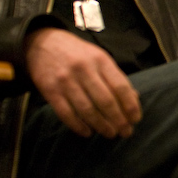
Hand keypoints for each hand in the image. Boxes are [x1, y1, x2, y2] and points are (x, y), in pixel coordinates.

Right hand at [24, 28, 141, 137]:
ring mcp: (66, 81)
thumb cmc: (78, 54)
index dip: (130, 105)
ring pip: (87, 110)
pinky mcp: (50, 91)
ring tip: (110, 134)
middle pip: (106, 101)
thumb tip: (133, 100)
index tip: (135, 119)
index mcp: (101, 60)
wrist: (42, 44)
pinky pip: (66, 113)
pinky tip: (87, 132)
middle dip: (118, 120)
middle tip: (126, 132)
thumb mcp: (99, 57)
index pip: (121, 86)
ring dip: (101, 125)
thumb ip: (115, 77)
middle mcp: (84, 70)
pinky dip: (78, 126)